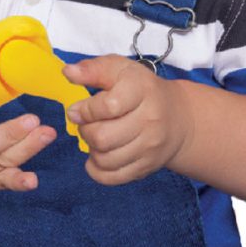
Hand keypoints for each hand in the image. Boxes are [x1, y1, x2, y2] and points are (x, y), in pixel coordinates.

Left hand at [63, 55, 192, 185]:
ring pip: (106, 159)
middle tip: (86, 123)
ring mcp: (150, 147)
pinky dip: (97, 169)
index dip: (85, 110)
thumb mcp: (119, 69)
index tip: (77, 109)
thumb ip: (93, 69)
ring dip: (91, 149)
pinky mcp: (146, 167)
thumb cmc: (140, 89)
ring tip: (95, 136)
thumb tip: (68, 72)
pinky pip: (112, 177)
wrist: (177, 117)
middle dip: (85, 131)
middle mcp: (150, 120)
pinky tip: (98, 155)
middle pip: (103, 137)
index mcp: (141, 90)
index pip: (108, 107)